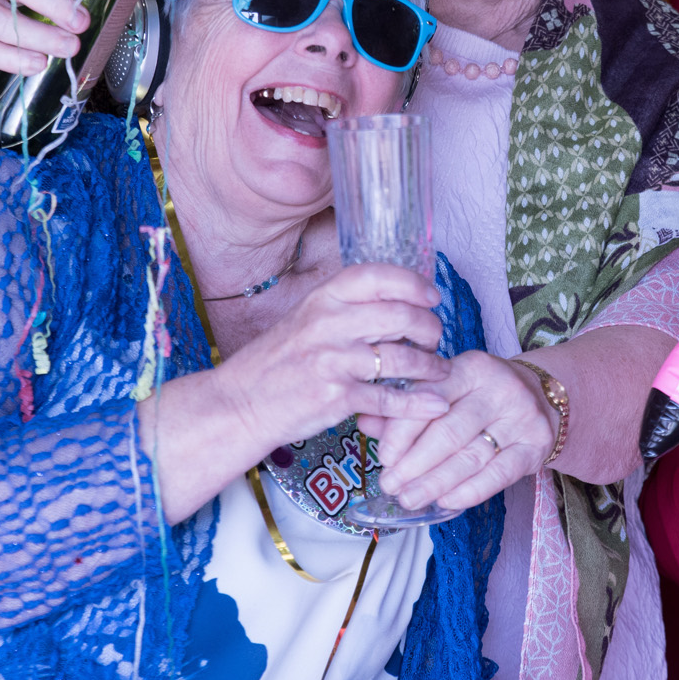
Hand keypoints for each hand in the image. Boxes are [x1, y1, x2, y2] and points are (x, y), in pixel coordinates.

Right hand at [216, 263, 451, 448]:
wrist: (240, 403)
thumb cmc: (277, 363)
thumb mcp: (306, 320)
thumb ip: (346, 309)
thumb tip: (398, 303)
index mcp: (322, 299)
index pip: (378, 276)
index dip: (413, 284)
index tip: (432, 297)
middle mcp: (328, 323)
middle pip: (400, 315)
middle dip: (429, 327)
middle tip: (434, 338)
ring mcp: (333, 360)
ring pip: (402, 357)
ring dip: (430, 365)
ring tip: (438, 370)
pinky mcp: (337, 397)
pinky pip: (390, 399)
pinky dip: (419, 403)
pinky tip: (435, 403)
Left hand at [359, 352, 555, 511]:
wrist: (544, 397)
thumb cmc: (482, 395)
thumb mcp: (447, 389)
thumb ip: (406, 404)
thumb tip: (364, 419)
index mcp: (472, 367)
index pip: (430, 398)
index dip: (403, 431)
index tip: (384, 457)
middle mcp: (499, 388)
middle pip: (449, 432)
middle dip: (414, 464)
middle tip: (390, 485)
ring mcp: (521, 418)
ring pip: (470, 457)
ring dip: (435, 483)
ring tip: (409, 498)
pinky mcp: (535, 446)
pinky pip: (497, 475)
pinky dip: (467, 492)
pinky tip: (444, 502)